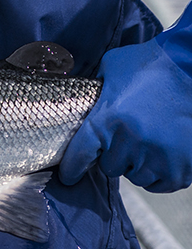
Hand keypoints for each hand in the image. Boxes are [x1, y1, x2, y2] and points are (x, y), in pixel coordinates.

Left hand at [59, 38, 191, 193]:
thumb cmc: (153, 64)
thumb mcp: (112, 67)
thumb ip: (96, 86)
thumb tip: (84, 95)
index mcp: (107, 119)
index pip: (80, 154)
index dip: (71, 168)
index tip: (68, 176)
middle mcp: (130, 142)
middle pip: (109, 166)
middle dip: (113, 154)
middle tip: (126, 137)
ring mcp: (158, 157)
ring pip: (136, 176)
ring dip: (137, 164)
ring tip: (146, 143)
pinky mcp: (183, 168)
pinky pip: (161, 184)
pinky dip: (159, 174)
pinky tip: (161, 156)